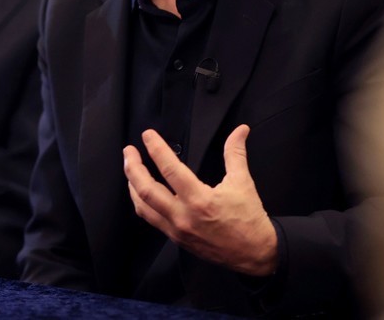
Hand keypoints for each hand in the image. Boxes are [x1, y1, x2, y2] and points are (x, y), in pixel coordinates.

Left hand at [123, 124, 277, 276]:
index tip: (147, 135)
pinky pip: (151, 219)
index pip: (170, 170)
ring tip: (130, 170)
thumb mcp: (243, 182)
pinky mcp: (176, 238)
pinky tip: (141, 193)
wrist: (255, 252)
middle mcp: (183, 216)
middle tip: (128, 151)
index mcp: (200, 200)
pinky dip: (142, 203)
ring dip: (133, 186)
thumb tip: (240, 130)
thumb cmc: (248, 218)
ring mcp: (177, 230)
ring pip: (143, 207)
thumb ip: (235, 153)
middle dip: (133, 168)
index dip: (156, 149)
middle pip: (147, 190)